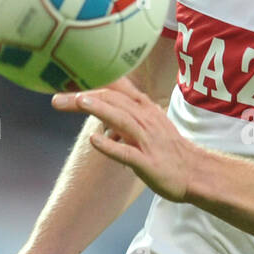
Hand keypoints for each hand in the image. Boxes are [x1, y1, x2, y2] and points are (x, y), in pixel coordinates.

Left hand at [52, 77, 198, 201]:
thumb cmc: (169, 148)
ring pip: (122, 120)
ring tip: (78, 102)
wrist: (195, 172)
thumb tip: (101, 109)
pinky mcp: (148, 163)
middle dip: (85, 97)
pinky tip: (94, 140)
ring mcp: (147, 141)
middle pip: (114, 101)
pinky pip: (127, 153)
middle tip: (58, 97)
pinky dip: (110, 146)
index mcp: (145, 109)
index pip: (116, 89)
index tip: (68, 80)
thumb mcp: (150, 122)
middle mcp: (146, 120)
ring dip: (100, 110)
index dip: (92, 83)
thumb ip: (126, 112)